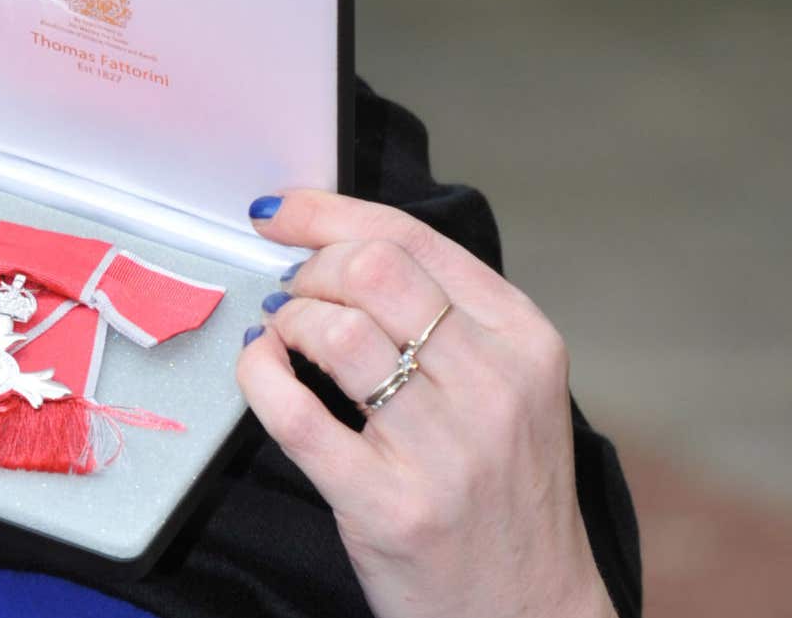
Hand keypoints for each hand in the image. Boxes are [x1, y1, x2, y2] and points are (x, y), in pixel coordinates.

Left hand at [237, 191, 613, 617]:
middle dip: (310, 267)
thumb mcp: (511, 386)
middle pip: (372, 270)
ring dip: (287, 320)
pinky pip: (296, 412)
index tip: (281, 213)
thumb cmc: (506, 493)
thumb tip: (340, 244)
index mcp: (525, 342)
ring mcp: (443, 449)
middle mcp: (493, 387)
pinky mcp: (388, 504)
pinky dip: (259, 373)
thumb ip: (448, 315)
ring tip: (283, 335)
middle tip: (291, 292)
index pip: (413, 238)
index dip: (329, 213)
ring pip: (335, 331)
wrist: (532, 613)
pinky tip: (260, 368)